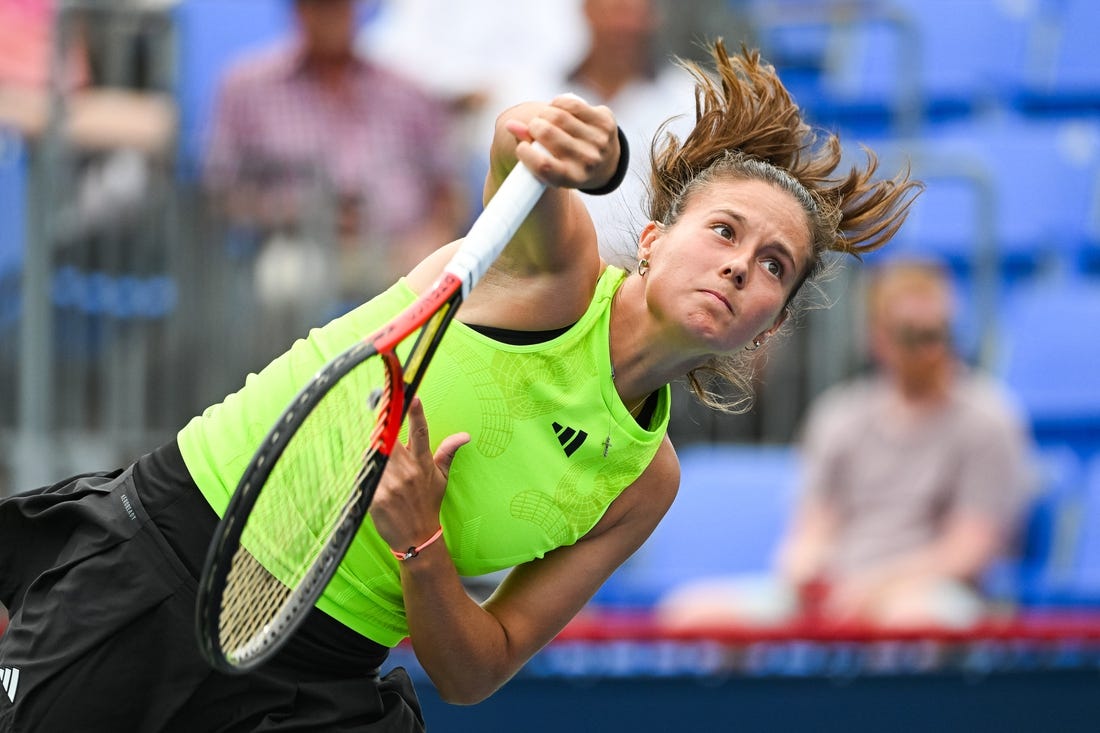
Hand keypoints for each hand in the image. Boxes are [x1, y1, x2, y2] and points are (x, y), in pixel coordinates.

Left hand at [369, 397, 469, 553]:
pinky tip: (366, 470)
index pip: (420, 432)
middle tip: (377, 412)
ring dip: (372, 447)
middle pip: (391, 438)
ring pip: (375, 454)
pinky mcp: (376, 496)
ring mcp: (391, 484)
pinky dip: (365, 469)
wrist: (417, 536)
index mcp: (423, 463)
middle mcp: (407, 471)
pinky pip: (366, 474)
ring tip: (371, 444)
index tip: (412, 396)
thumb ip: (447, 452)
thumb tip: (464, 435)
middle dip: (383, 425)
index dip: (416, 413)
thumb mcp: (441, 477)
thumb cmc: (427, 504)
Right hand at [503, 94, 619, 190]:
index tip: (523, 148)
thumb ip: (528, 145)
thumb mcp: (548, 165)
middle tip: (534, 128)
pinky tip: (557, 109)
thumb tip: (511, 125)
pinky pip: (572, 104)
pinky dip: (558, 103)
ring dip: (545, 114)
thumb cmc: (565, 163)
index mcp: (572, 179)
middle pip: (547, 133)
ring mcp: (599, 141)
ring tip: (545, 119)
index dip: (526, 154)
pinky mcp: (606, 122)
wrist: (606, 162)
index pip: (543, 166)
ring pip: (558, 115)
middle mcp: (588, 162)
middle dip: (534, 126)